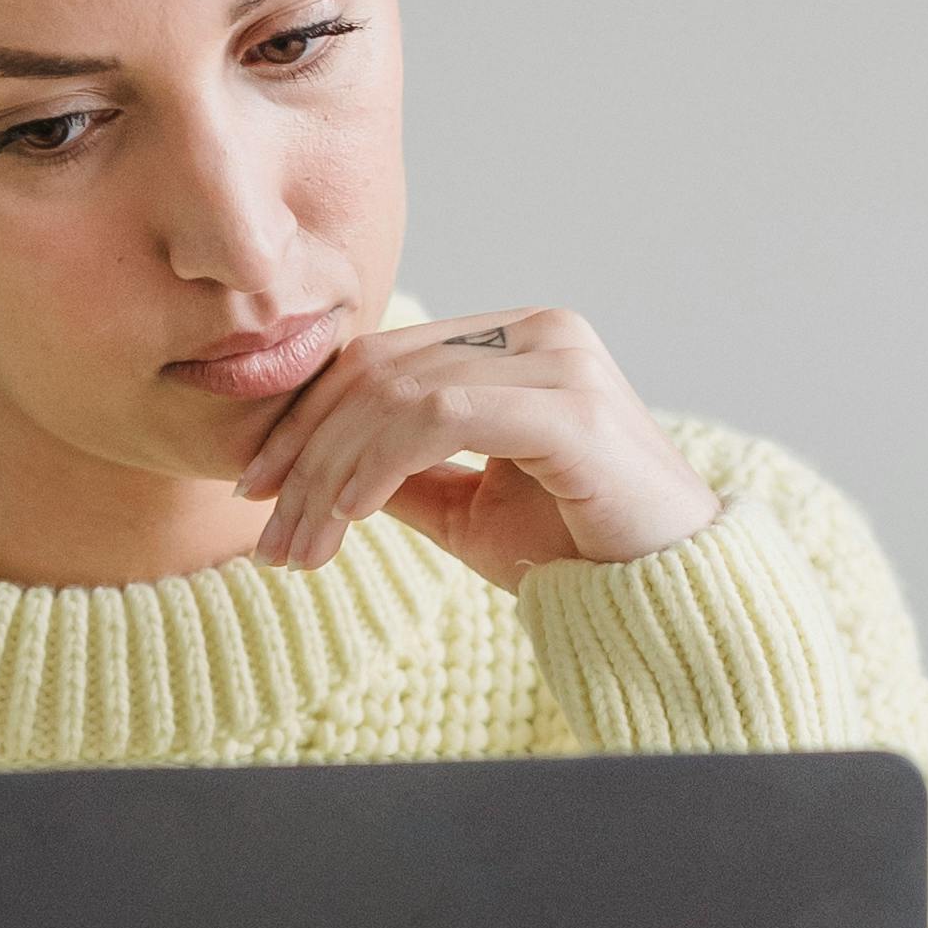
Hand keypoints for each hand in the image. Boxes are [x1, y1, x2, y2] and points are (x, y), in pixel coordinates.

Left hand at [239, 304, 721, 589]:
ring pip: (398, 394)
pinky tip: (352, 518)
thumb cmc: (578, 551)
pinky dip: (378, 467)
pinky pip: (439, 418)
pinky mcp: (569, 408)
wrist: (668, 598)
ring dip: (330, 475)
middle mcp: (540, 330)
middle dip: (305, 453)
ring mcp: (559, 360)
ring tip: (300, 547)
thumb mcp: (469, 509)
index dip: (308, 419)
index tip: (258, 488)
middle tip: (268, 534)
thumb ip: (403, 474)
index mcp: (519, 339)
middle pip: (379, 370)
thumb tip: (316, 469)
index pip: (384, 358)